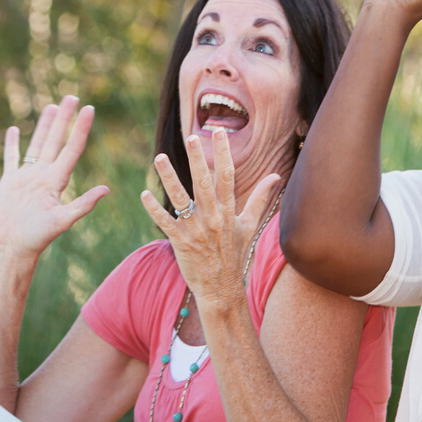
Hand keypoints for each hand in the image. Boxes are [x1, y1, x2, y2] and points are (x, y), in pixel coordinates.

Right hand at [0, 96, 108, 258]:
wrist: (13, 248)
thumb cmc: (38, 237)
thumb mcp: (62, 221)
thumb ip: (83, 205)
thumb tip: (106, 190)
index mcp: (57, 180)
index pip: (72, 148)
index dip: (81, 128)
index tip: (90, 109)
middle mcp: (44, 175)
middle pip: (56, 140)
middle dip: (65, 119)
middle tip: (73, 97)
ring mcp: (27, 177)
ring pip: (37, 144)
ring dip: (44, 126)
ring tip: (52, 108)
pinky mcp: (10, 182)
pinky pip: (11, 158)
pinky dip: (12, 144)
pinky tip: (14, 130)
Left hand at [141, 133, 280, 310]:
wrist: (222, 289)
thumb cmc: (235, 256)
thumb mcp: (250, 226)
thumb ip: (261, 199)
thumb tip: (276, 176)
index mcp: (229, 211)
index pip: (227, 176)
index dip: (223, 153)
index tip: (220, 132)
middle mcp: (213, 217)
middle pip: (204, 183)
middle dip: (198, 159)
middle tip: (193, 137)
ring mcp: (197, 230)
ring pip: (181, 199)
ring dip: (169, 178)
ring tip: (158, 158)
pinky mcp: (181, 242)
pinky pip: (166, 223)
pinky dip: (155, 210)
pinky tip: (145, 195)